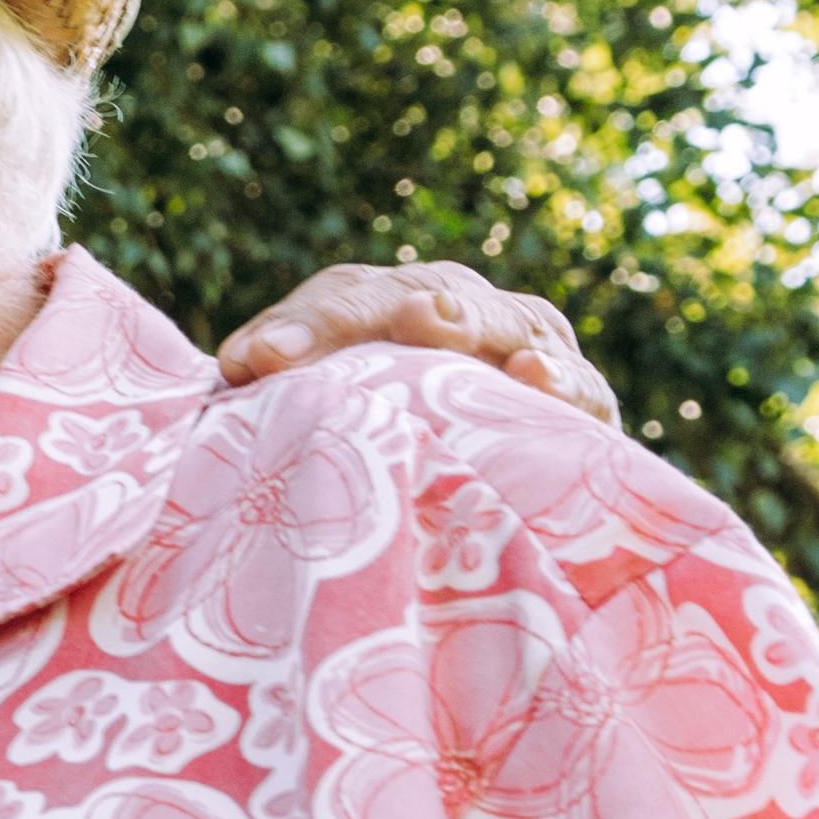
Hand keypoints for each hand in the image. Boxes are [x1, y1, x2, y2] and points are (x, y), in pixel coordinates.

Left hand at [212, 258, 618, 428]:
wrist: (485, 520)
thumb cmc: (385, 463)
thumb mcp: (332, 424)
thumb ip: (284, 393)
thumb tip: (235, 369)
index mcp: (394, 311)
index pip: (346, 299)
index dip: (302, 323)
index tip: (250, 360)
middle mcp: (462, 318)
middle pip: (415, 297)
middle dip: (368, 314)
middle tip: (337, 332)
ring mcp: (529, 352)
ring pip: (501, 322)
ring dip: (467, 321)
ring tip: (435, 322)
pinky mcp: (583, 409)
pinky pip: (578, 391)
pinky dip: (558, 381)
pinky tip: (532, 377)